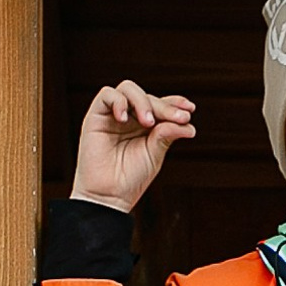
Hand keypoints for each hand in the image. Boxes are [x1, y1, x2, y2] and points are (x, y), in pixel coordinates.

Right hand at [72, 81, 195, 212]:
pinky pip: (107, 94)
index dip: (174, 102)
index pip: (161, 105)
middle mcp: (130, 117)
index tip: (190, 109)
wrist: (108, 196)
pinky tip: (125, 119)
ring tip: (149, 123)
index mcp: (145, 126)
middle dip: (165, 106)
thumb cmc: (130, 179)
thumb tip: (188, 123)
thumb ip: (166, 135)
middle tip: (178, 117)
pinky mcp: (96, 116)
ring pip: (129, 89)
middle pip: (148, 97)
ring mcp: (113, 115)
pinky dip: (118, 102)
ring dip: (143, 101)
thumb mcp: (154, 155)